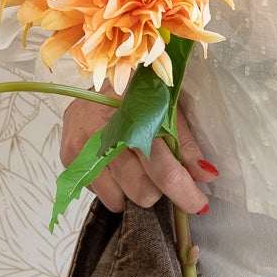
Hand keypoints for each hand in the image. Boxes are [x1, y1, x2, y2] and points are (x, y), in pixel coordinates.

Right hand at [58, 94, 216, 214]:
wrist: (99, 71)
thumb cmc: (138, 92)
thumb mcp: (168, 106)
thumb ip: (185, 143)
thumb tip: (206, 175)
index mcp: (137, 113)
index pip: (163, 167)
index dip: (183, 191)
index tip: (198, 205)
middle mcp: (106, 131)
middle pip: (141, 190)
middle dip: (156, 189)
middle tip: (156, 170)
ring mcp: (84, 145)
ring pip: (119, 199)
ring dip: (132, 189)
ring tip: (133, 163)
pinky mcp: (69, 156)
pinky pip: (99, 194)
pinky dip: (112, 186)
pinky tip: (114, 162)